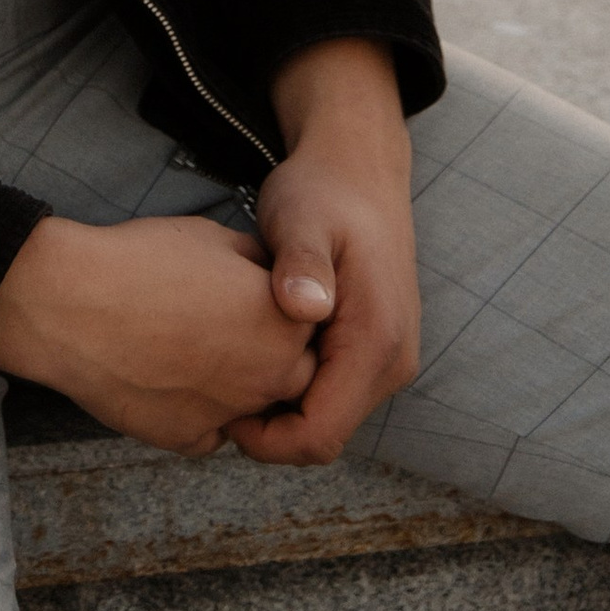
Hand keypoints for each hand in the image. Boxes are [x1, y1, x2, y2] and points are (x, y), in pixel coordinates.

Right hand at [0, 212, 319, 453]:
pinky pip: (209, 430)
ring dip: (236, 384)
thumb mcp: (216, 238)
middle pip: (291, 375)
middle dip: (269, 354)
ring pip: (250, 406)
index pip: (312, 327)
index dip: (283, 310)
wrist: (73, 303)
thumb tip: (272, 278)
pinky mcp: (187, 440)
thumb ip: (260, 266)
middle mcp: (269, 377)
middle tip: (226, 325)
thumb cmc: (144, 260)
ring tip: (192, 345)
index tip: (254, 297)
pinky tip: (165, 373)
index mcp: (285, 323)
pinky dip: (196, 410)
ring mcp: (230, 414)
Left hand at [227, 41, 418, 466]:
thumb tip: (305, 308)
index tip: (219, 407)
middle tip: (216, 388)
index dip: (266, 439)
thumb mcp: (301, 218)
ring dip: (280, 408)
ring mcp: (387, 360)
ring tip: (231, 368)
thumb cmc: (323, 192)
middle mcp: (392, 362)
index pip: (321, 435)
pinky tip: (255, 354)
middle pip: (323, 436)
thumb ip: (302, 263)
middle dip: (269, 429)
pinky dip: (292, 388)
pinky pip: (330, 395)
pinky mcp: (374, 352)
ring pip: (326, 418)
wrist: (358, 170)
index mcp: (376, 341)